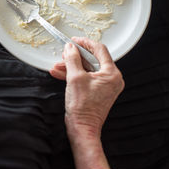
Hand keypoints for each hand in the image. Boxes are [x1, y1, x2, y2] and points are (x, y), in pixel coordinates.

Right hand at [50, 37, 123, 168]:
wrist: (82, 128)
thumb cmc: (82, 107)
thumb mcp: (75, 78)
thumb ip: (73, 59)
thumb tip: (70, 47)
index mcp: (111, 74)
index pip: (99, 50)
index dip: (85, 43)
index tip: (74, 40)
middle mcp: (112, 79)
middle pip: (92, 59)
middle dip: (75, 57)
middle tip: (64, 54)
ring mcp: (105, 86)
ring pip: (87, 69)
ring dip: (71, 66)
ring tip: (57, 66)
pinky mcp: (97, 91)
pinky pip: (86, 78)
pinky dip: (74, 75)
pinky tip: (60, 74)